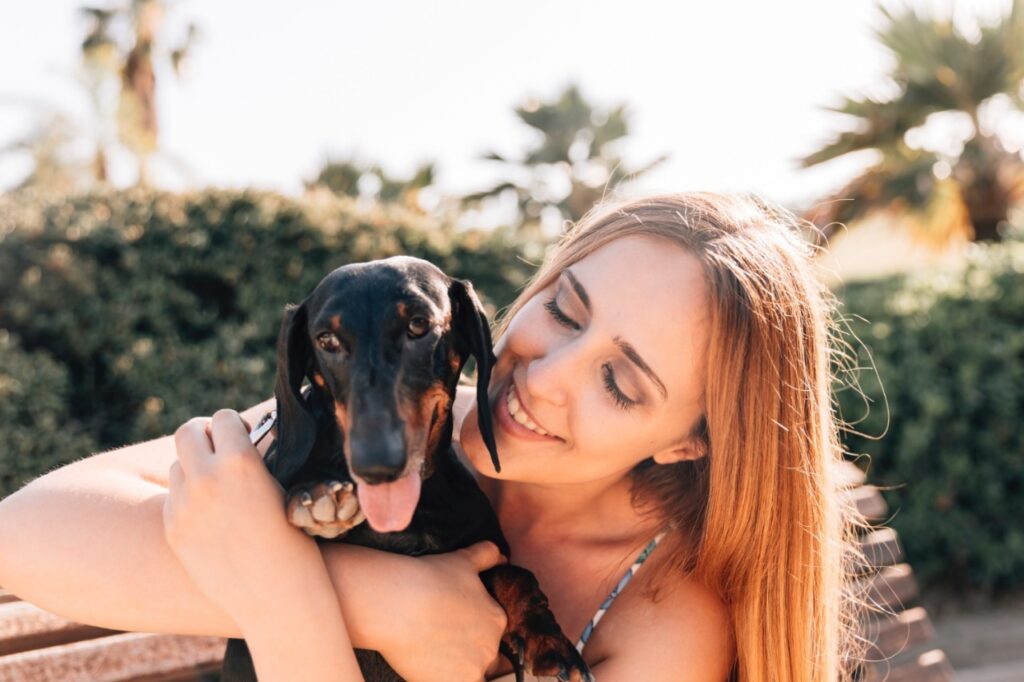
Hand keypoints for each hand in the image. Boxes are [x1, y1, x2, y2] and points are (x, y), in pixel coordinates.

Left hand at [163, 409, 321, 627]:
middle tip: (221, 450)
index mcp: (239, 463)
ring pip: (177, 465)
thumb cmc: (293, 543)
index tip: (245, 436)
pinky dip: (188, 498)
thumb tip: (238, 440)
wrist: (278, 599)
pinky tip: (212, 517)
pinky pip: (173, 498)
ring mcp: (183, 506)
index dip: (235, 425)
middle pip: (187, 431)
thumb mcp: (281, 490)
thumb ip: (252, 462)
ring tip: (219, 488)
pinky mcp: (173, 531)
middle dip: (205, 435)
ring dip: (194, 467)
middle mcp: (205, 479)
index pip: (223, 417)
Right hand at [374, 541, 507, 681]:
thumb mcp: (463, 559)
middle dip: (467, 651)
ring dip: (458, 668)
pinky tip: (429, 667)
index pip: (493, 633)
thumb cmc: (428, 579)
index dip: (473, 631)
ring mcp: (474, 668)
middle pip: (485, 656)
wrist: (396, 603)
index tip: (453, 627)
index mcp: (497, 618)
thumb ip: (487, 555)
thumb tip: (503, 557)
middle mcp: (491, 646)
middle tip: (441, 639)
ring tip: (434, 654)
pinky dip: (445, 678)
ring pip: (472, 673)